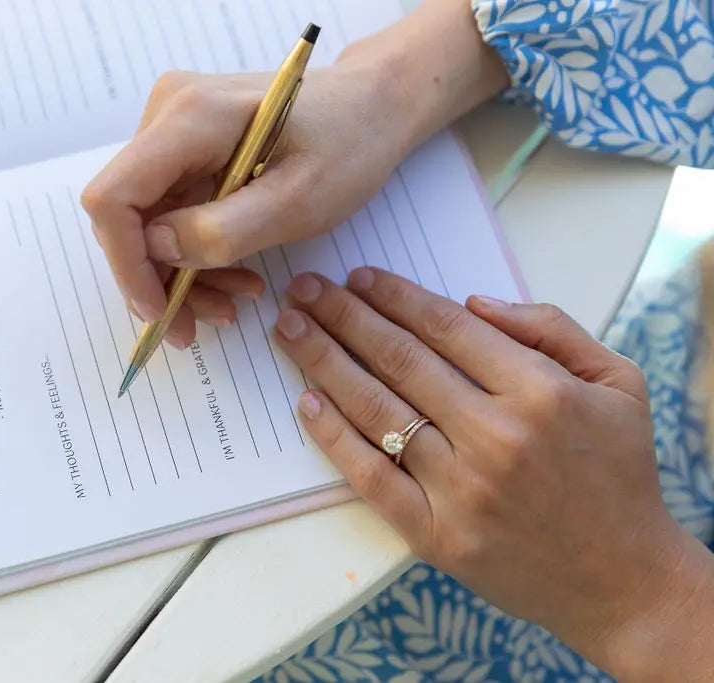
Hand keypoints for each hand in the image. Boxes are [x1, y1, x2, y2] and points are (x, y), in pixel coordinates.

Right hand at [81, 0, 507, 346]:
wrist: (373, 106)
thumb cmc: (350, 143)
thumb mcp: (299, 200)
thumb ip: (223, 229)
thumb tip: (156, 251)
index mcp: (189, 116)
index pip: (115, 198)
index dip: (127, 263)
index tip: (160, 312)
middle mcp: (167, 113)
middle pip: (129, 215)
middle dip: (160, 278)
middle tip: (204, 324)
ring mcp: (173, 128)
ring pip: (148, 221)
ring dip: (181, 273)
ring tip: (232, 303)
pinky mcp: (185, 146)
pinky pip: (171, 211)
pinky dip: (196, 252)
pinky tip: (234, 276)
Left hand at [274, 268, 713, 680]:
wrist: (621, 579)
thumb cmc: (617, 474)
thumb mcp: (617, 384)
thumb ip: (552, 330)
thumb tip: (473, 301)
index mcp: (540, 394)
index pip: (446, 328)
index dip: (395, 297)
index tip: (358, 276)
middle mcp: (495, 437)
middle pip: (399, 360)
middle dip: (344, 316)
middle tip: (305, 288)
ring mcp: (460, 490)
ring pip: (376, 411)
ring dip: (325, 362)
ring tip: (292, 329)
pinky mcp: (435, 535)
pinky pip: (371, 476)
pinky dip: (333, 437)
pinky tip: (306, 401)